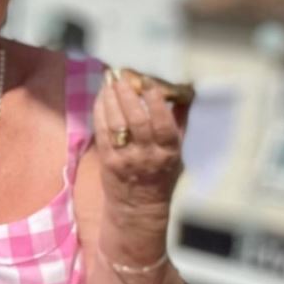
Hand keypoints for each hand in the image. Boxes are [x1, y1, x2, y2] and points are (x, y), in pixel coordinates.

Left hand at [93, 67, 185, 210]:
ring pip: (116, 124)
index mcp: (168, 152)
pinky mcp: (107, 161)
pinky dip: (100, 112)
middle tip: (121, 76)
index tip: (148, 83)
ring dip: (111, 99)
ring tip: (109, 81)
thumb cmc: (161, 176)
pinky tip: (101, 97)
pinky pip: (102, 132)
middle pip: (136, 120)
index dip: (155, 102)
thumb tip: (183, 93)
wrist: (138, 207)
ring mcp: (125, 158)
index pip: (163, 124)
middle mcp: (147, 155)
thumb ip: (179, 123)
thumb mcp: (177, 153)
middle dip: (127, 95)